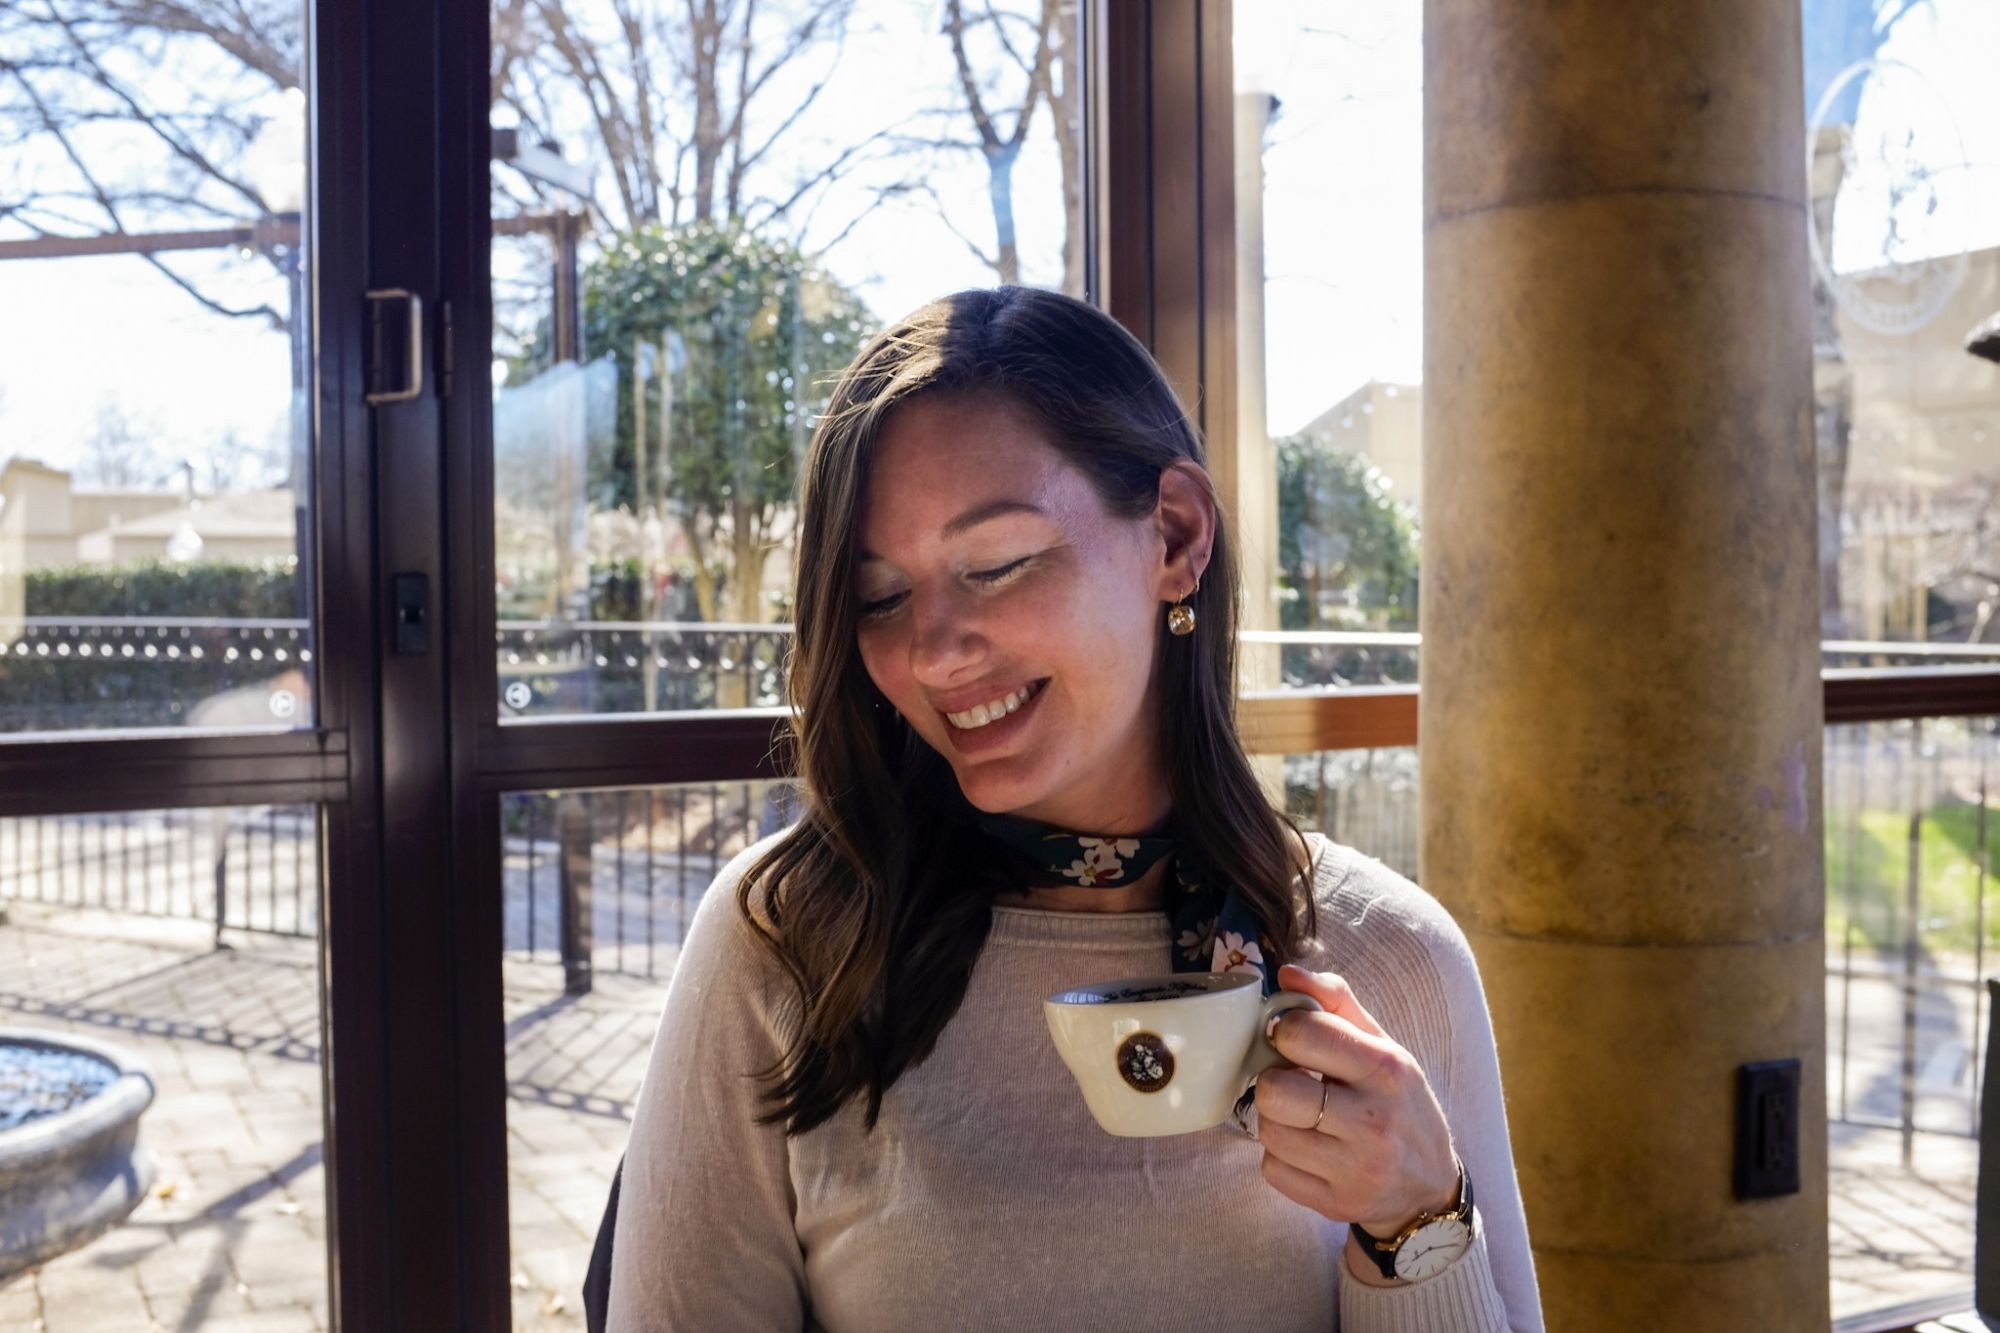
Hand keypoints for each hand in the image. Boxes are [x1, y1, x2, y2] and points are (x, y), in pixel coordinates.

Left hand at [1253, 964, 1459, 1240]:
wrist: (1429, 1185)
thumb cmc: (1397, 1102)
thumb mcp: (1382, 1045)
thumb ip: (1335, 1002)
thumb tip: (1286, 974)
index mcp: (1386, 1069)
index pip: (1301, 1033)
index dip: (1285, 1032)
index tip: (1294, 1041)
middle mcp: (1374, 1121)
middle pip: (1276, 1091)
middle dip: (1275, 1082)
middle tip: (1294, 1084)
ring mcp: (1357, 1169)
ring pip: (1269, 1132)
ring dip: (1276, 1120)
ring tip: (1302, 1117)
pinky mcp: (1337, 1204)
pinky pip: (1272, 1170)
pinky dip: (1280, 1157)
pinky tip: (1308, 1149)